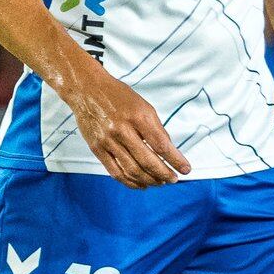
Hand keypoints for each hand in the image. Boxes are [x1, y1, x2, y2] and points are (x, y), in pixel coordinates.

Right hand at [66, 67, 190, 188]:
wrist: (87, 90)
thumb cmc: (118, 96)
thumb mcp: (143, 106)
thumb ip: (155, 129)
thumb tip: (168, 152)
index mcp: (138, 116)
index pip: (161, 145)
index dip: (175, 160)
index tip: (186, 169)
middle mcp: (122, 129)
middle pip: (147, 161)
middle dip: (164, 174)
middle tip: (173, 179)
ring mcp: (108, 141)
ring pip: (132, 170)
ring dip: (149, 180)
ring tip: (160, 182)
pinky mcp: (97, 149)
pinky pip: (116, 172)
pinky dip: (130, 182)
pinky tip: (141, 184)